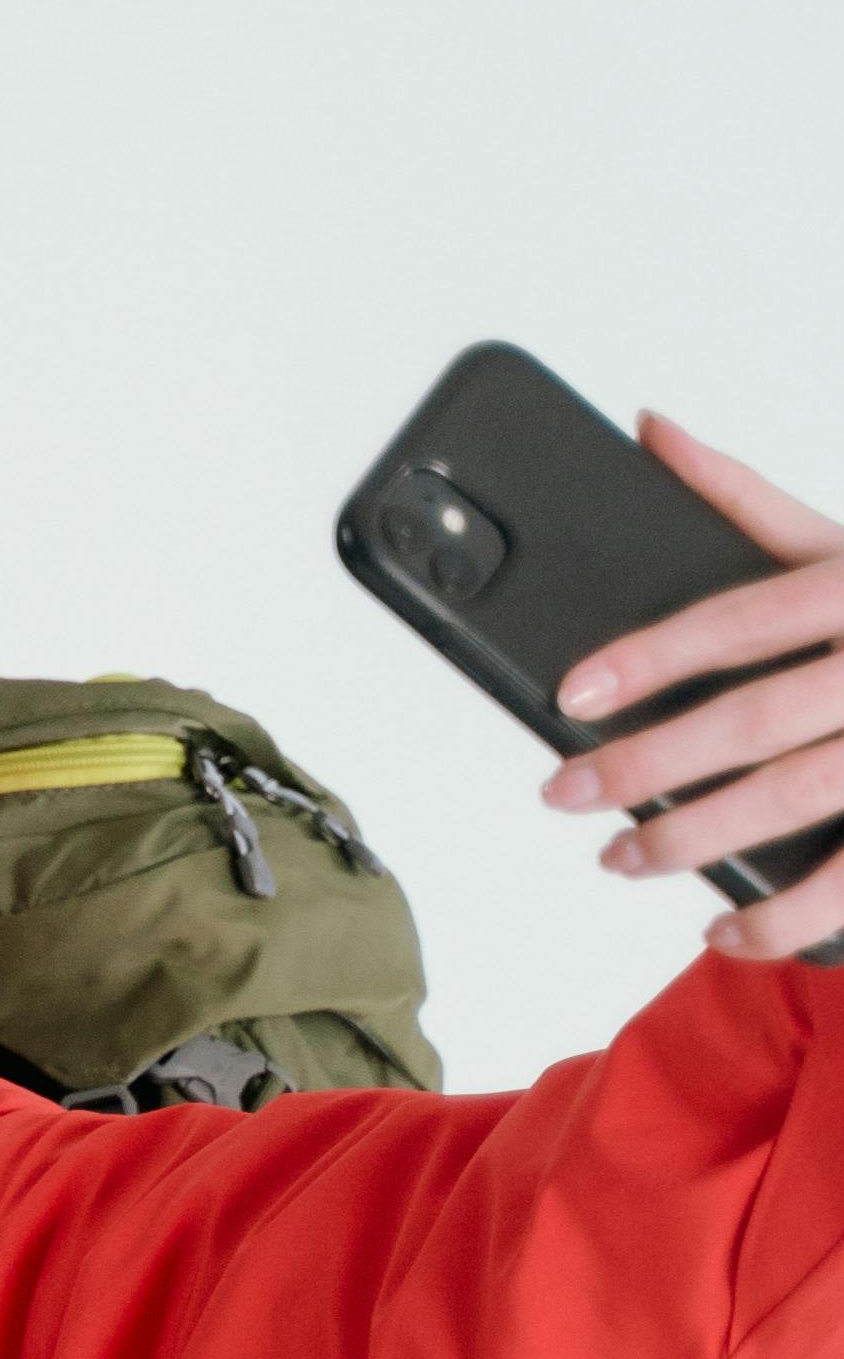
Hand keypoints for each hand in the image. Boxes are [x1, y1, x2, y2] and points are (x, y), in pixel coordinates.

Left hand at [544, 419, 843, 961]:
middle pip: (753, 721)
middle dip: (645, 765)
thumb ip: (748, 499)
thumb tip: (652, 431)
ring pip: (794, 801)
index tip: (574, 694)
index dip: (651, 659)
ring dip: (693, 840)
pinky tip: (721, 927)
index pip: (742, 621)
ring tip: (620, 857)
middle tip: (564, 792)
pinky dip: (783, 918)